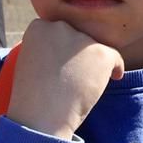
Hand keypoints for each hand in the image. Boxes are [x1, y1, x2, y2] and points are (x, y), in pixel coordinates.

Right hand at [4, 18, 123, 139]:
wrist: (41, 115)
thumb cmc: (32, 97)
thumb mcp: (28, 63)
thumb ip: (44, 50)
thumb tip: (64, 52)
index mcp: (38, 27)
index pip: (57, 31)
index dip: (62, 48)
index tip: (62, 65)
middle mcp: (60, 27)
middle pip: (76, 37)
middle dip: (77, 53)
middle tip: (74, 76)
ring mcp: (81, 39)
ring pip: (94, 48)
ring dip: (93, 63)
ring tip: (84, 84)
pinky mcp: (101, 53)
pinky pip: (114, 57)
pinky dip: (115, 68)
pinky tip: (113, 78)